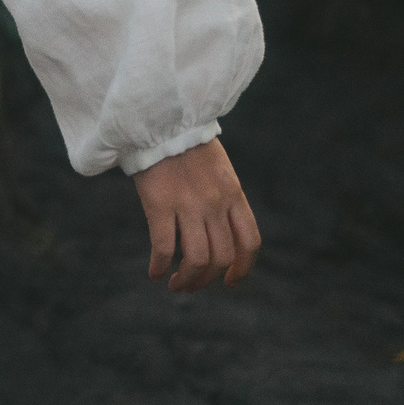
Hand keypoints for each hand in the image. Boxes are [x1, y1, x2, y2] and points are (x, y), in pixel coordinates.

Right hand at [130, 137, 259, 290]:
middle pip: (222, 257)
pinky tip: (154, 273)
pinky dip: (159, 266)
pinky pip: (163, 247)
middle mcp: (215, 203)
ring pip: (196, 259)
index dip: (242, 269)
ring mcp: (188, 204)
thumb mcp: (217, 170)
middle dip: (208, 279)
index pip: (249, 242)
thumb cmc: (183, 143)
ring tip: (176, 285)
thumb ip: (222, 198)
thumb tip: (219, 232)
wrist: (158, 119)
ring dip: (187, 280)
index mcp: (233, 194)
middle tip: (192, 285)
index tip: (229, 281)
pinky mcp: (159, 203)